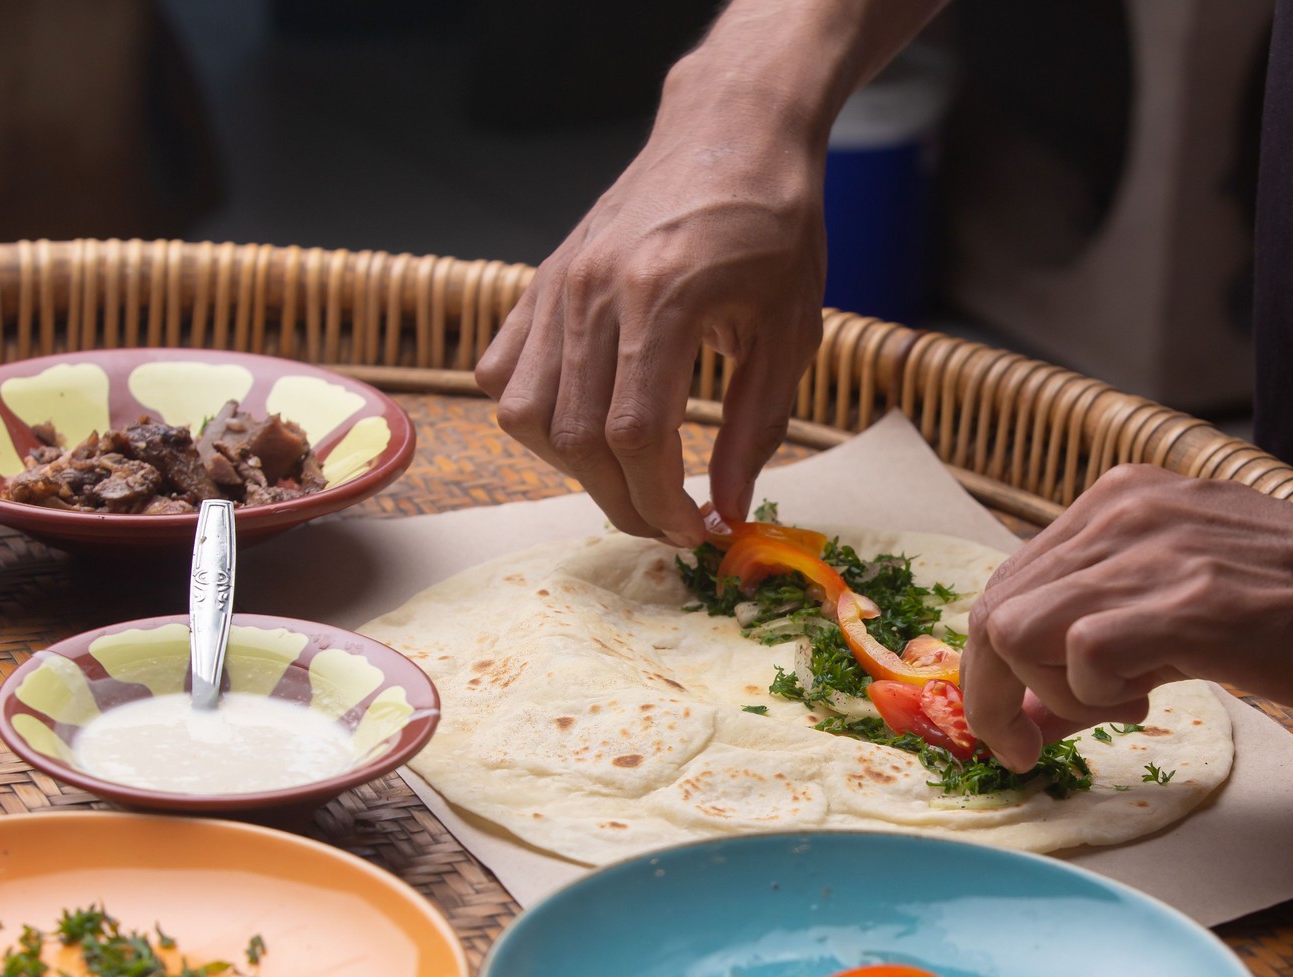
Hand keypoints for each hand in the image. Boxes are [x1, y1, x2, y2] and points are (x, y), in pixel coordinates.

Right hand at [475, 79, 826, 545]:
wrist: (732, 130)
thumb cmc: (773, 224)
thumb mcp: (790, 330)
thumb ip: (756, 427)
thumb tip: (728, 510)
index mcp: (661, 298)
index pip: (634, 436)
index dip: (660, 501)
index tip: (695, 530)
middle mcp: (592, 291)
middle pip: (576, 438)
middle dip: (623, 501)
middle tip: (668, 523)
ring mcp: (556, 284)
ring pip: (524, 413)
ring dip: (573, 468)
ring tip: (628, 477)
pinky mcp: (540, 280)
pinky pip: (502, 371)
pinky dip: (534, 416)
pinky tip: (585, 423)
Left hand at [962, 464, 1292, 769]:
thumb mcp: (1177, 613)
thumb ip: (1096, 652)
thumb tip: (1026, 716)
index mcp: (1115, 506)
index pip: (1005, 586)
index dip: (989, 665)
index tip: (1012, 723)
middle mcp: (1119, 516)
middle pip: (991, 611)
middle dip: (990, 696)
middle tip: (1025, 747)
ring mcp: (1150, 553)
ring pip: (1015, 629)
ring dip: (1048, 694)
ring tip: (1116, 708)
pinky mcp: (1187, 601)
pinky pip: (1082, 655)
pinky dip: (1095, 697)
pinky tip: (1150, 701)